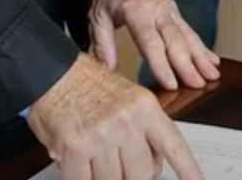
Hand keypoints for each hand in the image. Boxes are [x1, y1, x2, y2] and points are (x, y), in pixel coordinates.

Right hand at [27, 54, 204, 179]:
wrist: (52, 72)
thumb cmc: (89, 84)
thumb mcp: (130, 98)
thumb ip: (146, 131)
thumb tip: (156, 164)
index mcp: (145, 107)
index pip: (174, 146)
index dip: (189, 171)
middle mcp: (127, 122)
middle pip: (143, 174)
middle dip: (132, 175)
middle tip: (119, 163)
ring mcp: (101, 137)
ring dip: (105, 176)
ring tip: (96, 157)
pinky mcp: (75, 150)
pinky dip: (82, 179)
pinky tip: (80, 168)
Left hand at [89, 0, 219, 90]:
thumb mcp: (97, 15)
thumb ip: (102, 43)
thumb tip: (107, 70)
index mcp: (137, 11)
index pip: (151, 42)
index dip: (162, 65)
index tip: (171, 83)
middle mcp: (158, 10)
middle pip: (175, 40)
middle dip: (188, 64)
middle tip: (198, 84)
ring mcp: (169, 10)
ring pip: (188, 36)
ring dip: (201, 57)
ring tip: (212, 76)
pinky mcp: (175, 13)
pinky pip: (190, 31)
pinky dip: (202, 47)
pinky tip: (212, 61)